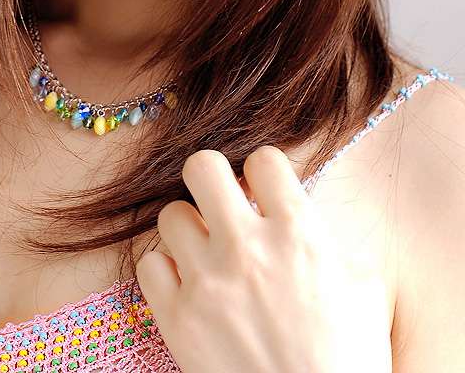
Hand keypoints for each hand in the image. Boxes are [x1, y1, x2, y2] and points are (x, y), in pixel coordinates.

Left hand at [135, 146, 391, 372]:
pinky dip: (166, 271)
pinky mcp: (176, 318)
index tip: (264, 192)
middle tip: (222, 202)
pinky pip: (149, 264)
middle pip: (201, 166)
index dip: (263, 172)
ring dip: (190, 229)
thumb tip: (296, 214)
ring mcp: (206, 282)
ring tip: (207, 253)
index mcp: (298, 233)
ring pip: (171, 214)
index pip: (263, 158)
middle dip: (213, 178)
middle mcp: (247, 248)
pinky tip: (189, 285)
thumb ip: (325, 238)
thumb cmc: (348, 361)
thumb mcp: (363, 286)